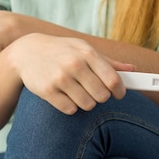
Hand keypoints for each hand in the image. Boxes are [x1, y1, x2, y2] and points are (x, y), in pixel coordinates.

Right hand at [8, 33, 134, 114]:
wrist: (26, 52)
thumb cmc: (61, 50)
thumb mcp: (83, 49)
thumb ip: (108, 61)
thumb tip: (132, 70)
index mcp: (87, 53)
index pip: (113, 80)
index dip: (120, 91)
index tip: (118, 94)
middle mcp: (74, 65)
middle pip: (102, 96)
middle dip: (100, 97)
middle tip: (93, 90)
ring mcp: (60, 78)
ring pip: (87, 105)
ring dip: (85, 102)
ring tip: (77, 91)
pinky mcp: (47, 91)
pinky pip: (70, 109)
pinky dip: (70, 106)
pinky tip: (64, 95)